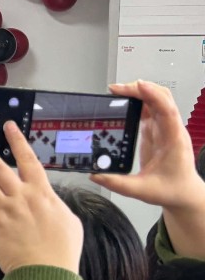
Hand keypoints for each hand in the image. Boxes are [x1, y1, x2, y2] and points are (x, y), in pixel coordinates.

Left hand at [0, 122, 82, 273]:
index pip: (28, 159)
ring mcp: (4, 210)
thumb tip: (48, 197)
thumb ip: (54, 202)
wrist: (45, 273)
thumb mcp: (68, 219)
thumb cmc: (62, 250)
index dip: (17, 140)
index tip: (8, 126)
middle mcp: (21, 197)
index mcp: (42, 193)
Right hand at [93, 80, 204, 257]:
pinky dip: (137, 101)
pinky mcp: (157, 131)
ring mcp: (165, 129)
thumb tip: (96, 174)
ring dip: (138, 92)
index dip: (153, 96)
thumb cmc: (171, 190)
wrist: (184, 194)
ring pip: (156, 100)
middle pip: (161, 99)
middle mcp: (171, 130)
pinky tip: (122, 101)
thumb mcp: (143, 191)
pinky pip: (150, 109)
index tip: (138, 86)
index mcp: (173, 141)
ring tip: (117, 92)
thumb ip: (118, 184)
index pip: (167, 111)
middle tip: (116, 89)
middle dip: (140, 89)